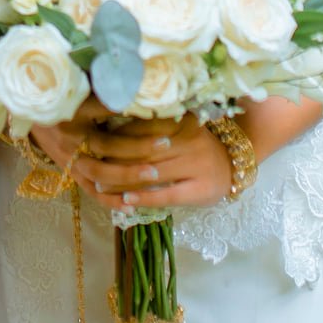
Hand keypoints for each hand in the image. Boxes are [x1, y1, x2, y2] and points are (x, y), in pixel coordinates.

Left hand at [33, 110, 234, 212]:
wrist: (234, 163)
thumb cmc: (196, 144)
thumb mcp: (177, 127)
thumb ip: (152, 124)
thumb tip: (108, 122)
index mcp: (181, 122)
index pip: (141, 127)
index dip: (114, 134)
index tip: (90, 138)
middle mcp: (188, 141)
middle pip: (142, 151)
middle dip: (113, 158)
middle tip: (87, 163)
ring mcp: (195, 166)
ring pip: (151, 173)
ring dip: (122, 180)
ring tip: (98, 183)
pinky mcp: (200, 190)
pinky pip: (167, 195)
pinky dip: (144, 197)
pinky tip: (125, 200)